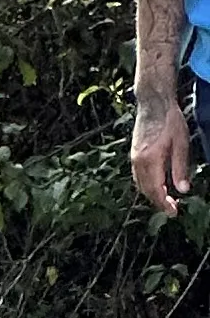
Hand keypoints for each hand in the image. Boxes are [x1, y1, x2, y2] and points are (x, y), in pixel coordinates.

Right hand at [134, 96, 191, 211]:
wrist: (153, 104)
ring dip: (152, 194)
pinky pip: (138, 177)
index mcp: (150, 160)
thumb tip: (183, 190)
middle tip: (172, 209)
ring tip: (166, 199)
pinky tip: (157, 185)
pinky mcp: (134, 155)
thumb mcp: (181, 145)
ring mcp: (134, 158)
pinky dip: (147, 185)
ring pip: (141, 185)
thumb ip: (180, 169)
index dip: (164, 204)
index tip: (174, 212)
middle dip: (158, 202)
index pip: (156, 190)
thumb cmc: (170, 121)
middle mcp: (139, 162)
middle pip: (146, 191)